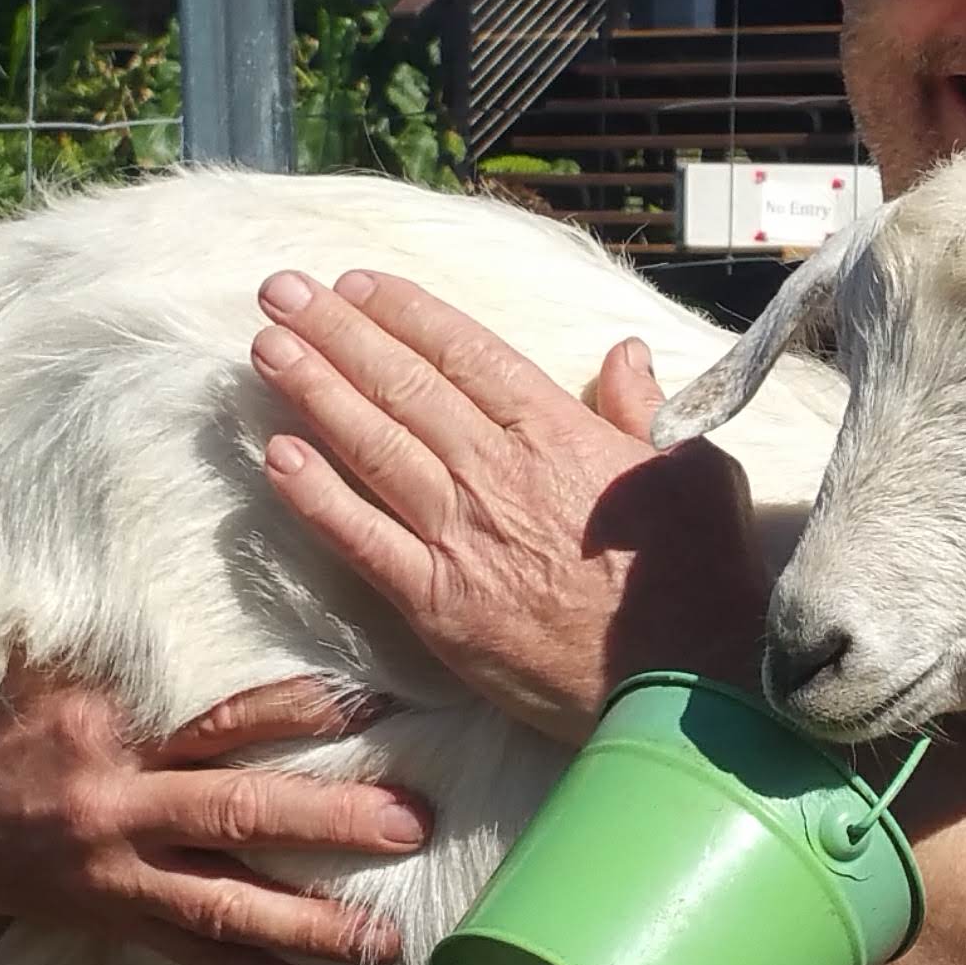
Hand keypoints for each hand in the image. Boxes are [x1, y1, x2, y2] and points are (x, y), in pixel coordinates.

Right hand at [0, 666, 426, 964]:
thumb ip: (121, 646)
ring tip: (390, 943)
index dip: (295, 712)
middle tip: (410, 826)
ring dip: (312, 928)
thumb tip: (182, 591)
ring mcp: (119, 877)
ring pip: (226, 908)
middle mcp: (119, 809)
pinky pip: (200, 958)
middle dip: (327, 824)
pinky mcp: (119, 923)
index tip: (368, 706)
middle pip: (236, 817)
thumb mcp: (42, 670)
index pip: (218, 721)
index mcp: (109, 735)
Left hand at [248, 269, 766, 742]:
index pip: (464, 352)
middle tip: (281, 292)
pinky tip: (276, 457)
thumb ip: (644, 408)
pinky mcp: (438, 604)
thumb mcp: (692, 468)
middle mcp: (497, 471)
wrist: (685, 679)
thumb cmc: (699, 576)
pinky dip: (316, 498)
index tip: (355, 284)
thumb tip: (622, 355)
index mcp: (557, 430)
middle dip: (336, 332)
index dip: (403, 313)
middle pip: (403, 386)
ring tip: (266, 349)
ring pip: (372, 448)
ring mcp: (461, 537)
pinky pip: (362, 540)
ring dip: (313, 393)